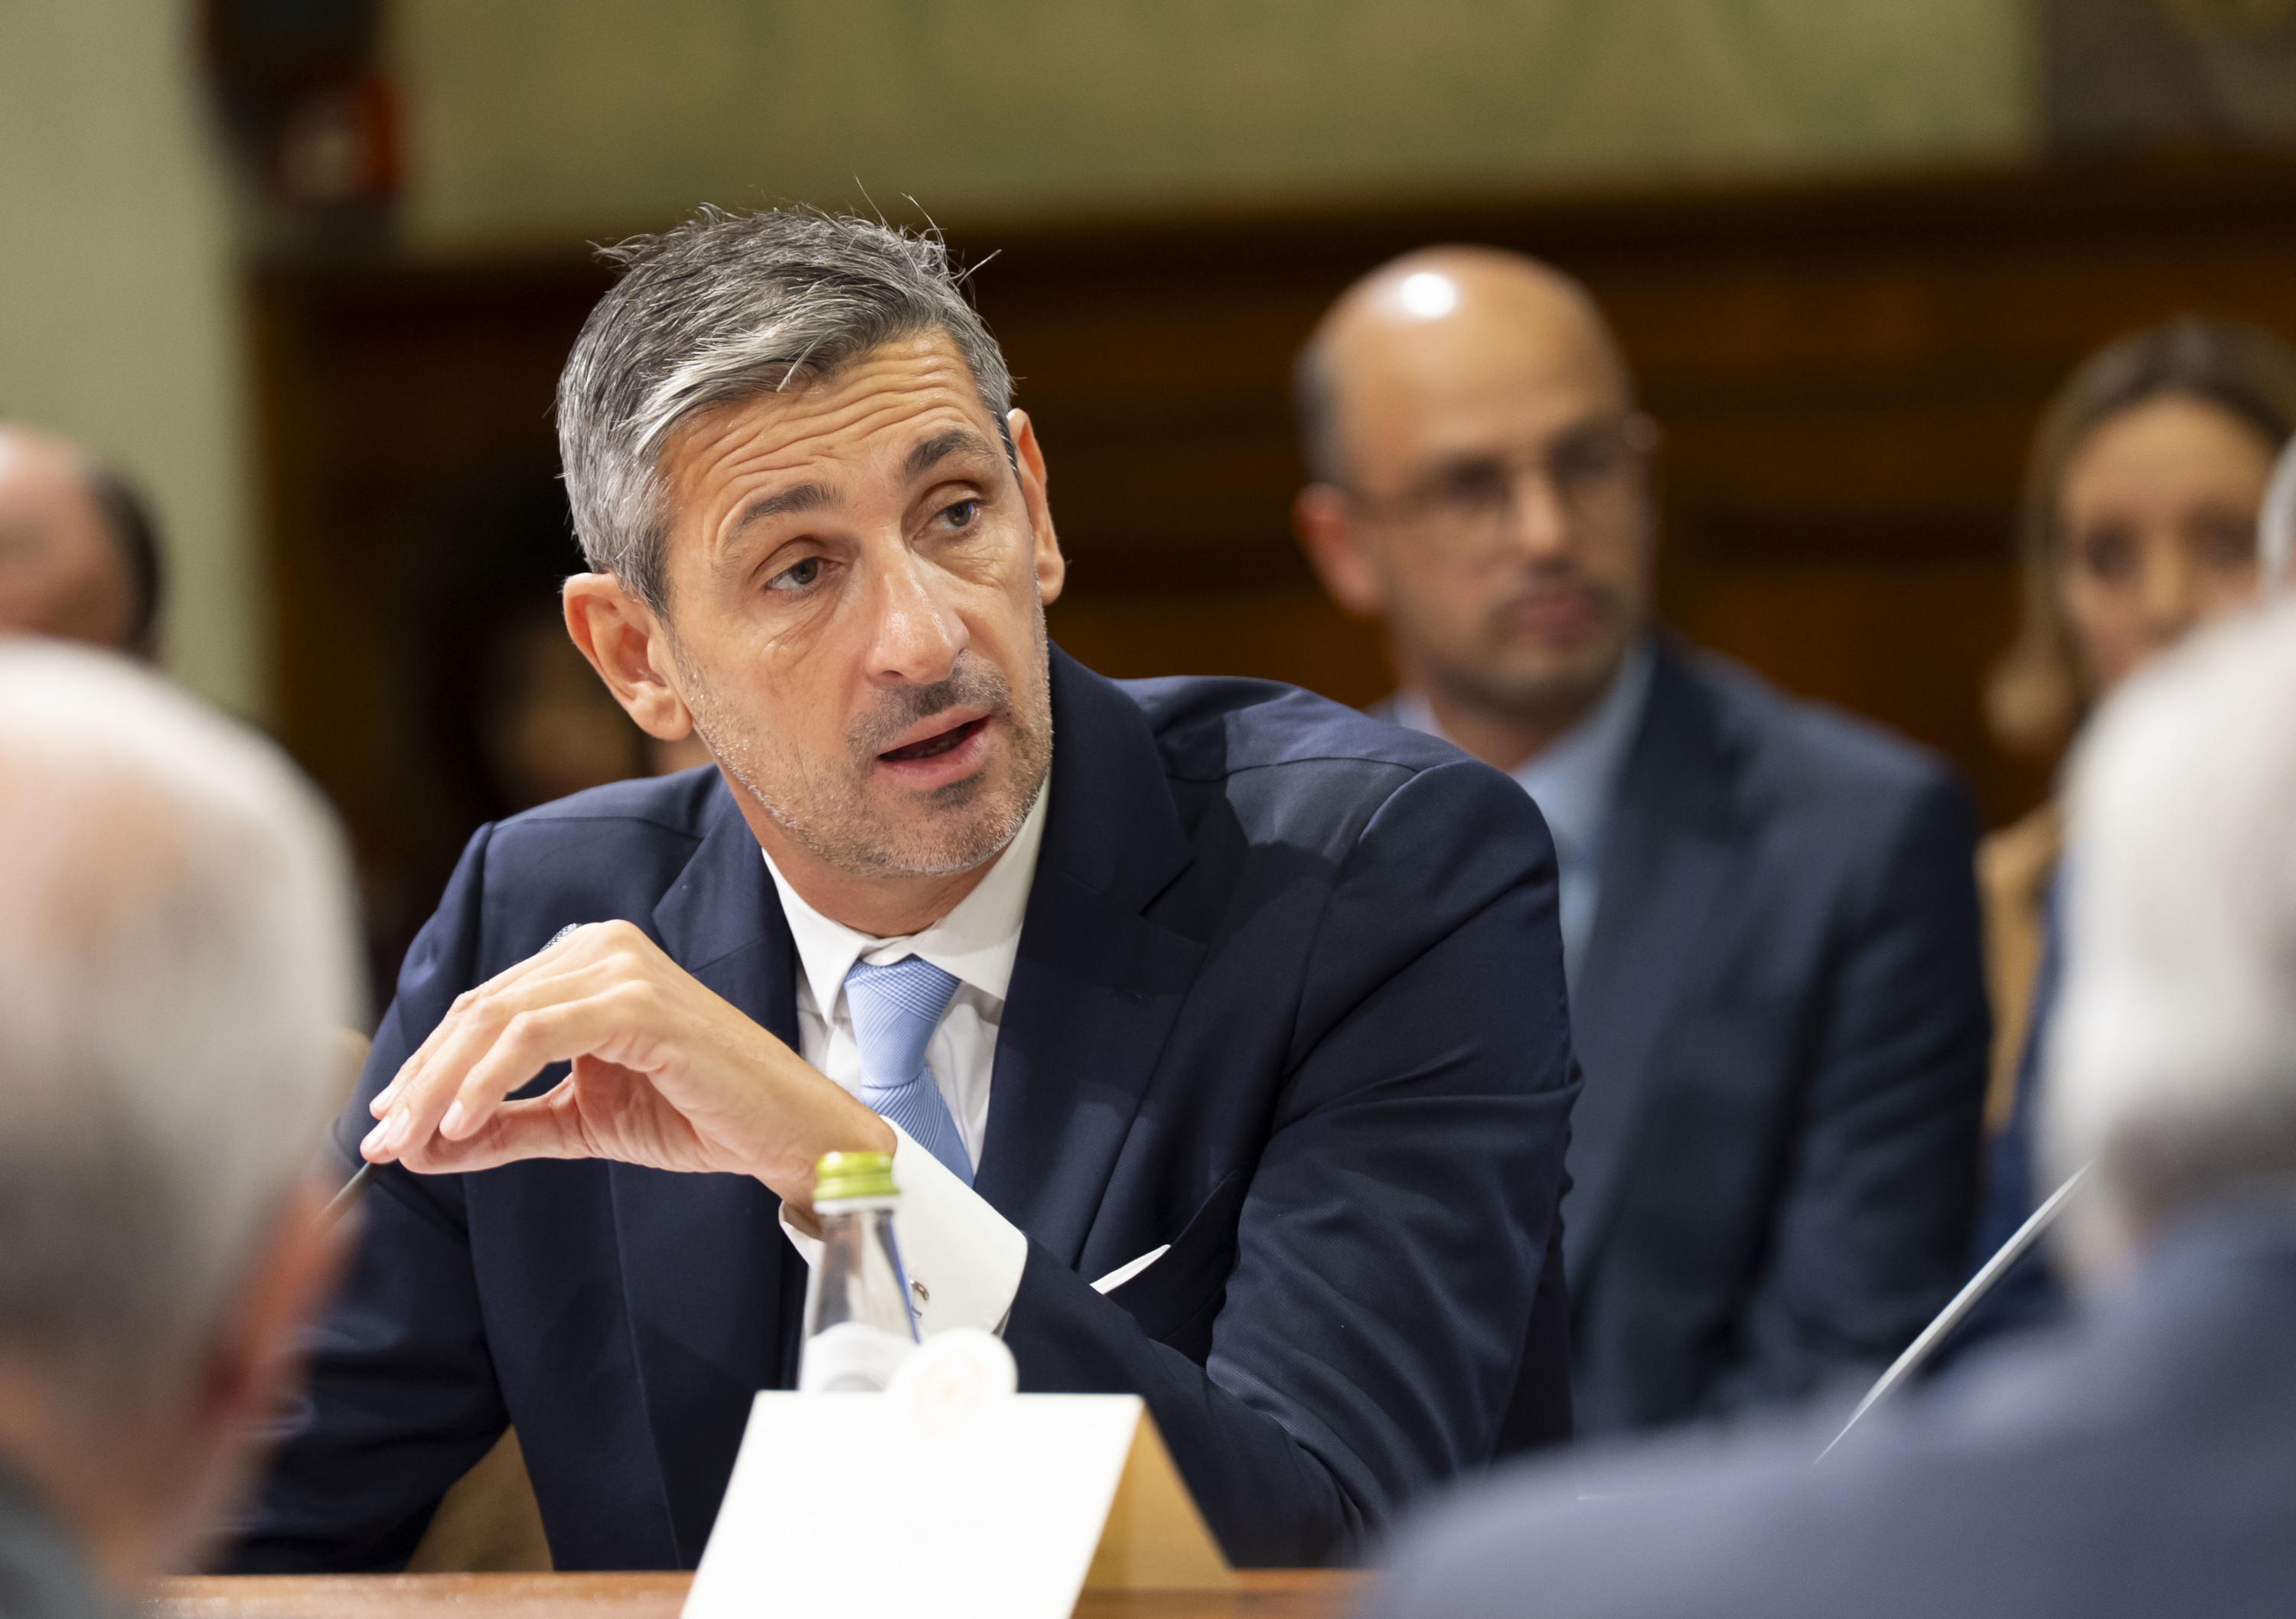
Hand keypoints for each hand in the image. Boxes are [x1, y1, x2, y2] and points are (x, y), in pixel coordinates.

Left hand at [359, 921, 892, 1210]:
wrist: (782, 1132)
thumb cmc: (698, 1114)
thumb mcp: (582, 1119)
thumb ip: (505, 1123)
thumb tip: (419, 1143)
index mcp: (588, 961)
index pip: (483, 1009)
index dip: (424, 1066)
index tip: (383, 1125)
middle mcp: (601, 946)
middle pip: (478, 1010)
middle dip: (418, 1079)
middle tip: (379, 1141)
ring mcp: (621, 967)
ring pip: (496, 1020)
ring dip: (439, 1085)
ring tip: (410, 1142)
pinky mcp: (637, 1002)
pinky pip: (536, 1036)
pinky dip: (487, 1081)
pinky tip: (457, 1125)